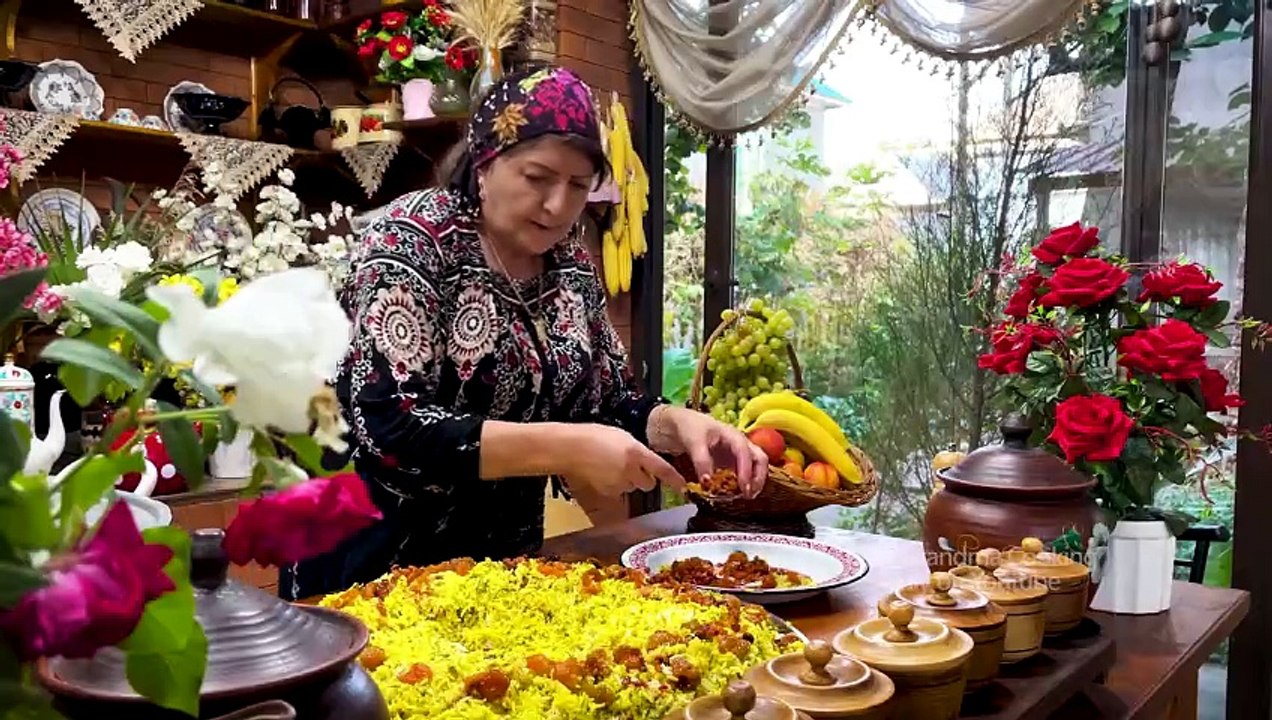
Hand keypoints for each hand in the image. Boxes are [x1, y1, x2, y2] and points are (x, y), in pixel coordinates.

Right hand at [559, 423, 685, 510]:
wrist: (570, 448)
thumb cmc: (595, 436)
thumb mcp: (622, 437)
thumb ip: (638, 451)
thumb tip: (647, 462)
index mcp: (636, 452)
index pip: (662, 469)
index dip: (674, 479)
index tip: (684, 486)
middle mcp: (630, 470)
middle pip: (649, 483)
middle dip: (645, 478)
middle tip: (632, 466)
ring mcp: (619, 483)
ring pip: (633, 487)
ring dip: (628, 480)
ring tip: (612, 465)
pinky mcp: (608, 492)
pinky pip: (619, 490)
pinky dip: (615, 484)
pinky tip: (604, 472)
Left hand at [653, 406, 767, 498]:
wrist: (682, 424)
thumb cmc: (690, 428)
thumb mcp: (693, 442)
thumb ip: (701, 461)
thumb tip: (708, 482)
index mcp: (732, 435)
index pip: (744, 452)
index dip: (746, 469)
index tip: (743, 486)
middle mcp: (740, 444)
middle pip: (760, 459)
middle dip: (758, 477)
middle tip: (749, 493)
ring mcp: (737, 453)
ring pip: (755, 466)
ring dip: (754, 481)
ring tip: (746, 496)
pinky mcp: (732, 462)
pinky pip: (743, 473)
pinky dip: (743, 483)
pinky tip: (736, 494)